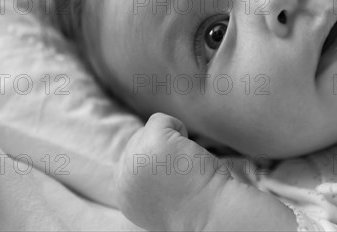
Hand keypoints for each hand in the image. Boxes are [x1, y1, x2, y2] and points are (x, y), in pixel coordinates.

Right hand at [115, 113, 228, 230]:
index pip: (125, 165)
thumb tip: (148, 158)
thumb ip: (144, 181)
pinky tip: (189, 153)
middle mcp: (122, 178)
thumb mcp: (158, 200)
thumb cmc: (198, 208)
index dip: (152, 165)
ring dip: (172, 143)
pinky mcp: (150, 141)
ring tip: (184, 168)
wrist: (214, 216)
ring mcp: (133, 159)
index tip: (171, 180)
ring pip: (149, 131)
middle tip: (182, 178)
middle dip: (163, 153)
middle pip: (137, 144)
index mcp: (124, 196)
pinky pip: (160, 119)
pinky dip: (180, 129)